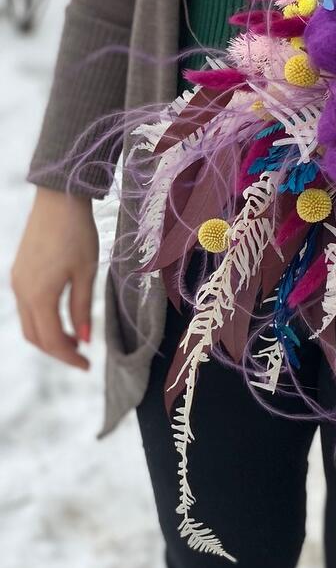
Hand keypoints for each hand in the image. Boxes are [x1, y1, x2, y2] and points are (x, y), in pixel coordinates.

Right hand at [12, 188, 97, 370]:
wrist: (58, 201)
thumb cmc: (77, 235)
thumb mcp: (86, 273)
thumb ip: (81, 307)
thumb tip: (82, 338)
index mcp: (39, 295)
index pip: (50, 339)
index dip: (68, 356)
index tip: (87, 366)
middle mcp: (21, 292)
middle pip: (34, 335)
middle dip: (57, 351)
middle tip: (81, 358)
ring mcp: (17, 282)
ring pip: (28, 322)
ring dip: (49, 337)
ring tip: (75, 341)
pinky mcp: (19, 273)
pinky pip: (28, 306)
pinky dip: (43, 320)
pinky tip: (62, 319)